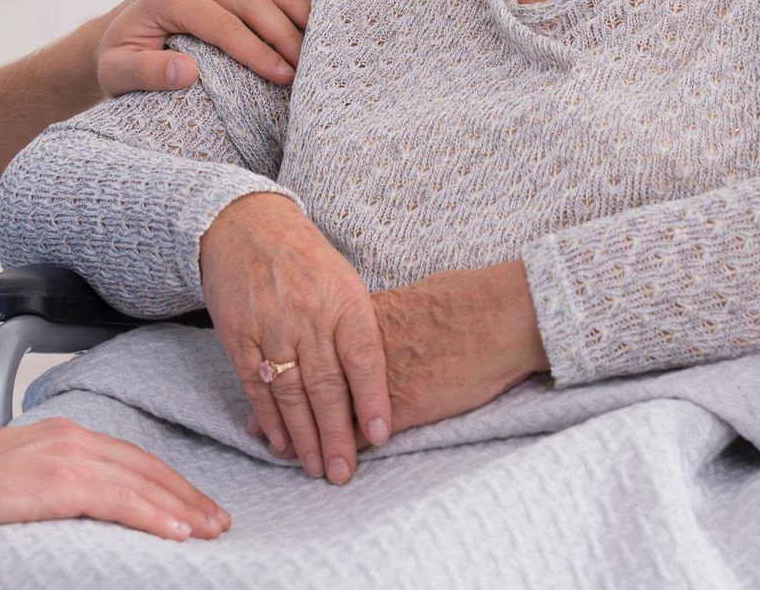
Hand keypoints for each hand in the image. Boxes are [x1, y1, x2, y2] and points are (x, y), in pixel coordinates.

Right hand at [0, 418, 229, 542]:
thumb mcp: (17, 473)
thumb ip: (52, 480)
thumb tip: (76, 506)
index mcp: (64, 433)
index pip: (131, 457)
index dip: (167, 481)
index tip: (193, 503)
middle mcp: (73, 437)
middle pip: (146, 466)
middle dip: (186, 494)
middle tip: (217, 520)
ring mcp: (68, 457)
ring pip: (142, 483)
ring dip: (182, 508)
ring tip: (210, 530)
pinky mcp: (61, 482)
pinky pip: (122, 500)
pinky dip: (154, 516)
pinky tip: (178, 532)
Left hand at [95, 0, 313, 94]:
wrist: (115, 32)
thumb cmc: (119, 57)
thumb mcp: (118, 72)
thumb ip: (147, 73)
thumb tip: (185, 71)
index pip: (226, 26)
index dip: (259, 52)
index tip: (285, 76)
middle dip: (285, 33)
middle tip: (309, 65)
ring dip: (294, 5)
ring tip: (317, 37)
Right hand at [200, 194, 389, 484]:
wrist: (245, 225)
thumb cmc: (305, 258)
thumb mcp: (345, 282)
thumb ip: (359, 331)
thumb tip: (376, 391)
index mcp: (344, 300)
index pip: (363, 358)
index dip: (372, 400)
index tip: (379, 437)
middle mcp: (308, 314)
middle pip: (326, 386)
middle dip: (336, 435)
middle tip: (343, 472)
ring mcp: (271, 326)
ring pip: (290, 392)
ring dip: (303, 436)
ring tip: (315, 467)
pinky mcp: (238, 334)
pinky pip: (255, 385)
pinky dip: (269, 417)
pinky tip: (280, 441)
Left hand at [243, 263, 550, 443]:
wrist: (499, 315)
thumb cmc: (460, 302)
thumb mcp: (404, 300)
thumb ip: (375, 314)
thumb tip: (356, 317)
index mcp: (355, 316)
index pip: (304, 348)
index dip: (280, 371)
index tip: (264, 387)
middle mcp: (356, 348)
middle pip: (306, 383)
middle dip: (283, 413)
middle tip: (260, 435)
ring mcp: (378, 379)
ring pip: (328, 411)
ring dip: (308, 436)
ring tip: (291, 456)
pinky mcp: (404, 405)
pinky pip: (364, 430)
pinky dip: (347, 447)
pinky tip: (338, 460)